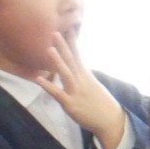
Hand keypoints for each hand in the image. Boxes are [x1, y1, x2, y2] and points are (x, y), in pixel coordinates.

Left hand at [34, 32, 130, 148]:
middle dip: (63, 46)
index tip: (68, 26)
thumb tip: (74, 67)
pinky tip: (38, 79)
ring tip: (49, 49)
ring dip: (58, 62)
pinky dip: (48, 86)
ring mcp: (76, 92)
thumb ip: (82, 75)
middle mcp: (81, 81)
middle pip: (71, 61)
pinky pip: (58, 94)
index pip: (78, 55)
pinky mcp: (70, 104)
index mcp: (85, 75)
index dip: (72, 41)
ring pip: (66, 74)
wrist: (111, 121)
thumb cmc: (100, 103)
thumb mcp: (92, 85)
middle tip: (54, 32)